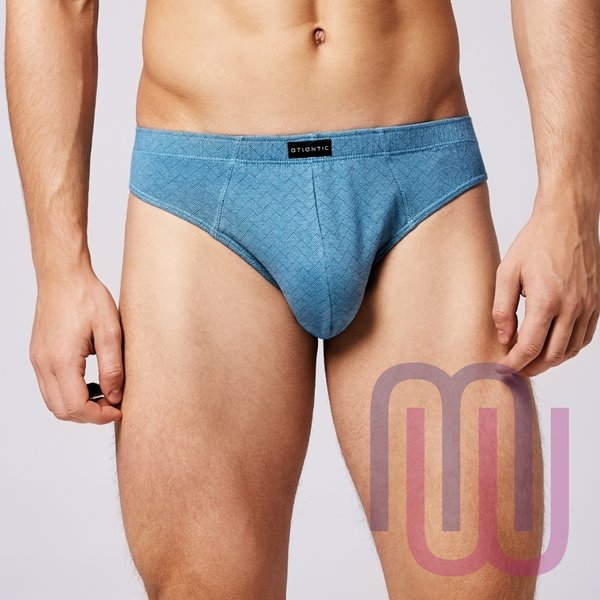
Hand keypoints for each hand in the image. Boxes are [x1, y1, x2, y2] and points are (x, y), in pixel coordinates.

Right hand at [29, 269, 123, 423]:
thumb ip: (113, 367)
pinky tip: (90, 381)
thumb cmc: (87, 297)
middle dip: (89, 415)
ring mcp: (38, 360)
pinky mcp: (38, 355)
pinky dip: (69, 393)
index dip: (99, 416)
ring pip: (53, 402)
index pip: (75, 407)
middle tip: (114, 403)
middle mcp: (44, 364)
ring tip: (105, 391)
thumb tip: (116, 396)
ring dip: (78, 405)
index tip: (119, 409)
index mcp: (61, 360)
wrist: (63, 276)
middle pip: (61, 411)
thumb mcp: (110, 330)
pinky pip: (50, 387)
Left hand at [493, 201, 599, 375]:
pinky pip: (585, 336)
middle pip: (553, 355)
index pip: (531, 347)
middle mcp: (572, 307)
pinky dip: (569, 347)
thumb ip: (502, 309)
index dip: (515, 363)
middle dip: (532, 368)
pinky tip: (553, 345)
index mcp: (547, 301)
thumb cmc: (535, 242)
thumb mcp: (507, 273)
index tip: (503, 369)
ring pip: (572, 349)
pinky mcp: (597, 302)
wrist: (568, 220)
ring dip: (551, 360)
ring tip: (531, 360)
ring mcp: (589, 306)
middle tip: (515, 369)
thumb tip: (504, 338)